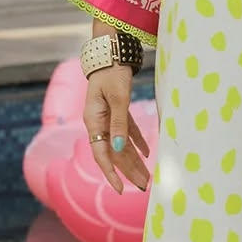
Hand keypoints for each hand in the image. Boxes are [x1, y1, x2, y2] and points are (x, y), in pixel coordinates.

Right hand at [83, 65, 151, 193]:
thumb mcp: (118, 98)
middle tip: (143, 186)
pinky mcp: (117, 109)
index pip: (101, 155)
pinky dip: (137, 142)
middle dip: (128, 171)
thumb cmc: (113, 73)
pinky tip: (147, 153)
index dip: (111, 173)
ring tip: (147, 177)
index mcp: (94, 122)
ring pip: (121, 144)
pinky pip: (127, 131)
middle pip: (114, 153)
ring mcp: (107, 117)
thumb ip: (119, 123)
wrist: (111, 51)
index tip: (120, 190)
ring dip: (134, 160)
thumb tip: (118, 149)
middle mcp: (99, 123)